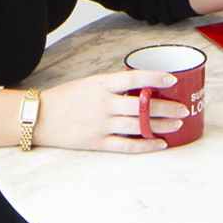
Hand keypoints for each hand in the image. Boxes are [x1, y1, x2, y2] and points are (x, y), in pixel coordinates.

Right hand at [35, 70, 188, 153]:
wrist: (39, 117)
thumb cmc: (66, 98)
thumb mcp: (89, 83)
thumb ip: (113, 84)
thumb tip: (140, 84)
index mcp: (102, 85)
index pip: (134, 78)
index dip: (155, 78)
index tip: (172, 79)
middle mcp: (103, 104)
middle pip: (141, 106)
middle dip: (166, 107)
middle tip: (183, 108)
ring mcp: (101, 124)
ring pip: (138, 125)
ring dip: (160, 125)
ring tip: (177, 124)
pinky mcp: (97, 142)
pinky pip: (126, 145)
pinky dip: (145, 145)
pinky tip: (159, 143)